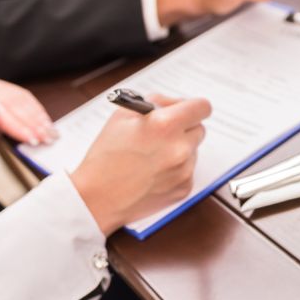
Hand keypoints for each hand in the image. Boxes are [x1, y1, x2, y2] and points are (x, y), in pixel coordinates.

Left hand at [0, 76, 56, 166]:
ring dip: (37, 116)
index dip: (16, 124)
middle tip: (46, 138)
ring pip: (19, 98)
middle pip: (9, 101)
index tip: (32, 139)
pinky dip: (36, 111)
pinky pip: (23, 97)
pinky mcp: (1, 88)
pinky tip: (45, 123)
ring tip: (49, 133)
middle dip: (31, 122)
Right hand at [69, 95, 211, 234]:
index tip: (187, 111)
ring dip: (179, 149)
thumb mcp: (123, 115)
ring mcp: (184, 170)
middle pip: (199, 128)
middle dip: (184, 128)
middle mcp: (180, 148)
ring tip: (151, 156)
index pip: (202, 107)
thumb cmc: (105, 156)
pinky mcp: (184, 188)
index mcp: (166, 125)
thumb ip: (155, 102)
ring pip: (193, 150)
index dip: (193, 107)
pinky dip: (176, 169)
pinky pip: (188, 170)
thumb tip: (175, 104)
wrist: (97, 197)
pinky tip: (153, 172)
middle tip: (162, 133)